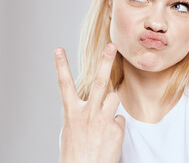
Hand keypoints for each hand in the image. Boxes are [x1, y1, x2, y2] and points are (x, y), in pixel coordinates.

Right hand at [54, 43, 124, 162]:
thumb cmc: (75, 154)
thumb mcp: (71, 130)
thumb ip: (80, 114)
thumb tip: (93, 104)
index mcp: (73, 113)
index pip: (65, 85)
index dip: (61, 66)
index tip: (59, 50)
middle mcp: (88, 114)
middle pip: (99, 82)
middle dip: (105, 61)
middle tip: (112, 46)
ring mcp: (104, 120)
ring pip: (114, 97)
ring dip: (111, 103)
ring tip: (102, 119)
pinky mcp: (116, 129)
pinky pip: (119, 119)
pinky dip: (114, 126)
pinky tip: (108, 137)